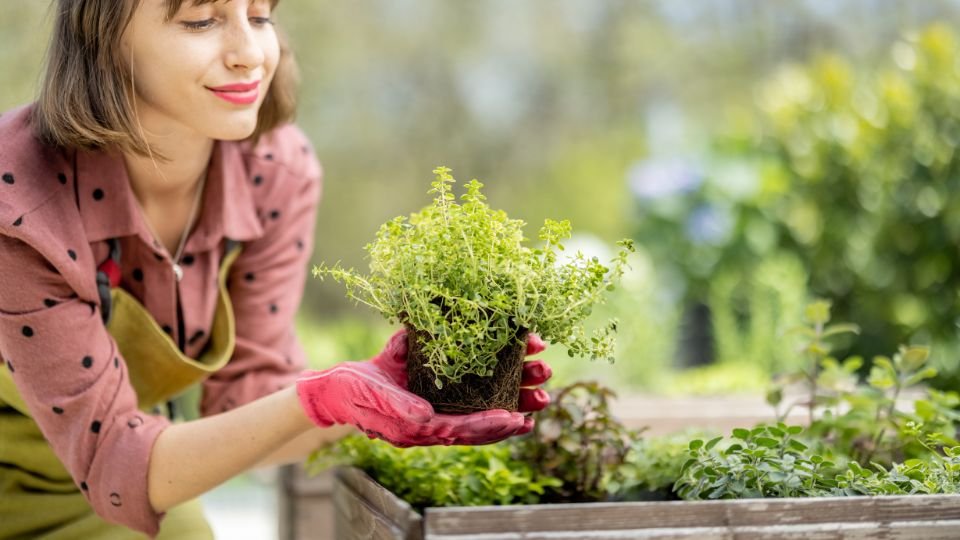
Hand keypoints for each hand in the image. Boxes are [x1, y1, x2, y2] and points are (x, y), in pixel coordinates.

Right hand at [295, 329, 551, 446]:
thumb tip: (426, 416)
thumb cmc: (352, 394)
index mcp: (422, 427)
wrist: (336, 385)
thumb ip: (399, 409)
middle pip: (484, 417)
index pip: (465, 430)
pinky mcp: (436, 382)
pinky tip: (513, 363)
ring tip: (540, 377)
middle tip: (544, 394)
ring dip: (513, 388)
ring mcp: (439, 400)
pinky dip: (494, 375)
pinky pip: (471, 383)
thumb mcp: (373, 399)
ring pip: (484, 399)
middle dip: (516, 405)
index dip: (492, 426)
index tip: (519, 418)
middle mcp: (437, 417)